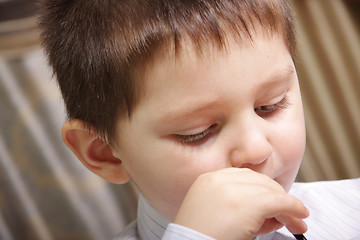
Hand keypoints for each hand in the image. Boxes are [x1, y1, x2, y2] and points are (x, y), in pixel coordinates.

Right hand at [173, 168, 308, 239]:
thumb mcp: (215, 213)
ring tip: (294, 223)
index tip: (271, 203)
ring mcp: (235, 189)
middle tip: (288, 216)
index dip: (261, 190)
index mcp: (209, 180)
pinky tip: (300, 216)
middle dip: (276, 198)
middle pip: (259, 182)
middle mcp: (221, 179)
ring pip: (271, 191)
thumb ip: (237, 204)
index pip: (244, 178)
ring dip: (286, 206)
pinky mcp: (250, 203)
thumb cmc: (201, 235)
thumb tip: (271, 211)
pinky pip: (280, 201)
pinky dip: (293, 208)